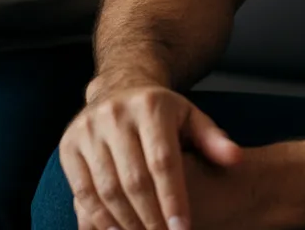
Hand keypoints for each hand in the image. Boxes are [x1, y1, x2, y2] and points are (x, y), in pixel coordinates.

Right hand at [60, 83, 241, 229]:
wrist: (118, 87)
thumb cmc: (162, 112)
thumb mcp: (190, 117)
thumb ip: (212, 139)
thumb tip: (235, 159)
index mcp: (150, 106)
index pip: (163, 160)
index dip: (173, 199)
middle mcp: (115, 114)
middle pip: (134, 180)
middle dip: (151, 219)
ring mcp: (88, 129)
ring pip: (107, 189)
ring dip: (126, 224)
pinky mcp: (69, 145)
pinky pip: (82, 191)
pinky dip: (99, 219)